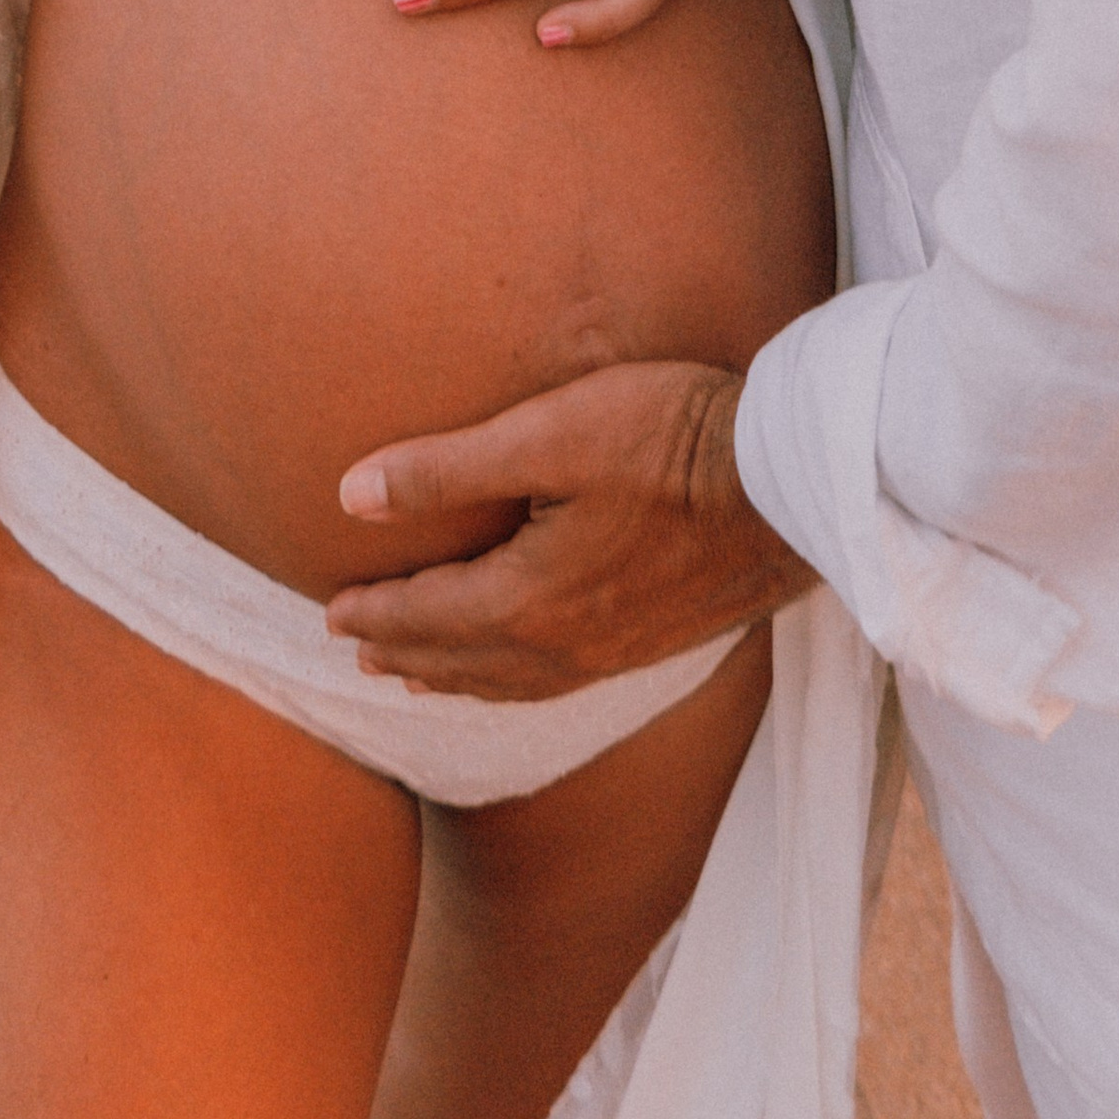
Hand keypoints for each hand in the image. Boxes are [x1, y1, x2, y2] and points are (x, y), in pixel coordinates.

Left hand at [324, 359, 814, 696]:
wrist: (788, 483)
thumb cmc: (669, 436)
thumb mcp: (547, 433)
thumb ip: (446, 468)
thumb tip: (351, 496)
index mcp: (527, 599)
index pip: (426, 616)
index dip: (374, 611)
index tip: (330, 609)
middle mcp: (563, 646)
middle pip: (459, 660)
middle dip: (403, 651)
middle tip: (356, 647)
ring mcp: (611, 654)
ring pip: (507, 683)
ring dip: (453, 677)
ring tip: (418, 672)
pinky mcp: (651, 645)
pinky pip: (554, 685)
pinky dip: (510, 686)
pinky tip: (518, 672)